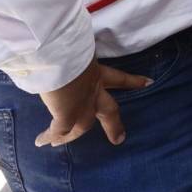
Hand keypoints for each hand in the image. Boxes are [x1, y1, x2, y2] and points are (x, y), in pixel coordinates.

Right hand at [36, 59, 150, 147]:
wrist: (59, 57)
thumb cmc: (66, 48)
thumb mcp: (76, 51)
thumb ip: (74, 57)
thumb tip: (61, 53)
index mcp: (97, 73)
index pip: (120, 78)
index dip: (133, 81)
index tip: (149, 83)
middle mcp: (93, 91)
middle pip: (109, 111)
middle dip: (113, 125)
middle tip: (120, 139)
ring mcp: (82, 105)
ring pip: (82, 126)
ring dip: (72, 135)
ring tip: (62, 143)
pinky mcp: (66, 116)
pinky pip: (58, 131)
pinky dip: (50, 136)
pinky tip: (42, 142)